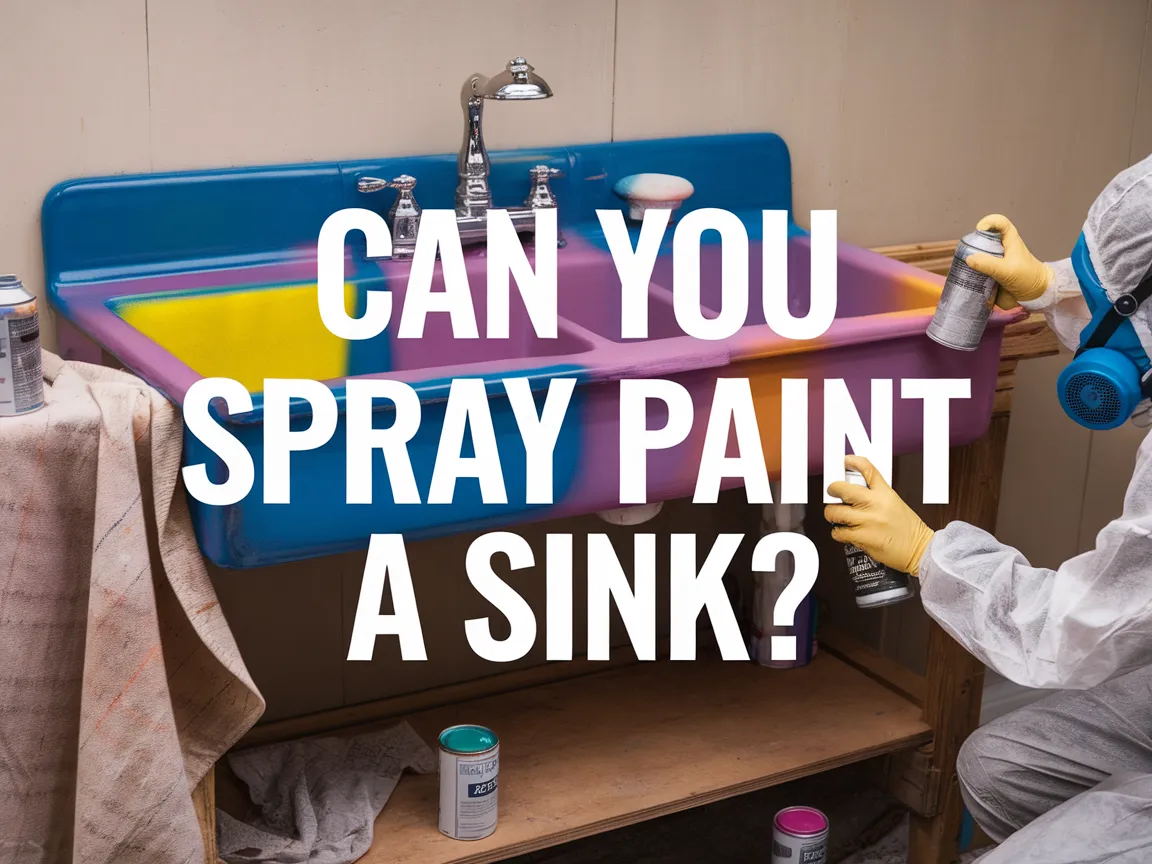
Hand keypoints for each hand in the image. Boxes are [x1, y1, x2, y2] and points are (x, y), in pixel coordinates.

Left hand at [824, 456, 934, 576]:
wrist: (919, 549)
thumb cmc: (908, 528)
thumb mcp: (894, 502)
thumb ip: (876, 495)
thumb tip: (855, 490)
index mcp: (884, 493)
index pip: (867, 470)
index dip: (853, 462)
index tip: (845, 461)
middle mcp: (874, 504)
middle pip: (842, 489)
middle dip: (832, 490)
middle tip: (831, 493)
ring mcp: (867, 521)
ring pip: (834, 512)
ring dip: (832, 514)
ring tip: (837, 516)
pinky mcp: (862, 537)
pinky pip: (838, 532)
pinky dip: (837, 533)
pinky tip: (844, 532)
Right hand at [965, 214, 1054, 309]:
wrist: (1034, 296)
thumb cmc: (1027, 278)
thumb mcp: (1008, 270)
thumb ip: (989, 264)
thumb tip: (968, 259)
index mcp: (1009, 241)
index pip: (999, 223)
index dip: (989, 222)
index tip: (979, 231)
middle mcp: (999, 249)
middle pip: (983, 239)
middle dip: (972, 244)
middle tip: (964, 253)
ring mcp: (993, 262)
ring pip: (977, 255)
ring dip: (969, 260)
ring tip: (961, 268)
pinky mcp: (989, 274)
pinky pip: (976, 270)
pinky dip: (969, 273)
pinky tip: (965, 278)